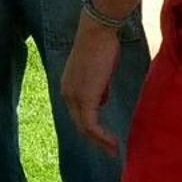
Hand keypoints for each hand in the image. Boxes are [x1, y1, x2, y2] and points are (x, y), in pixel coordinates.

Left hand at [59, 17, 123, 157]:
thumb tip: (102, 98)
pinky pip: (92, 125)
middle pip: (80, 124)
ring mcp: (74, 97)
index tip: (106, 137)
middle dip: (96, 140)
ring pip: (85, 128)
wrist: (98, 31)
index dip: (92, 127)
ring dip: (100, 142)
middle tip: (111, 150)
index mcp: (68, 87)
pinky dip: (102, 137)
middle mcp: (67, 94)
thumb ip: (99, 86)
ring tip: (114, 151)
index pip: (78, 113)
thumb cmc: (102, 45)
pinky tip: (113, 143)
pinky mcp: (84, 99)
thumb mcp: (99, 70)